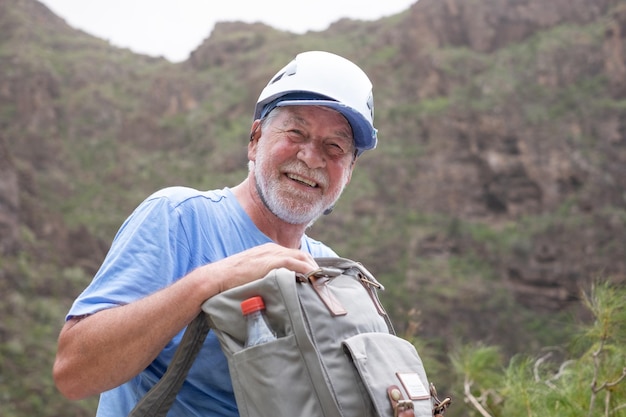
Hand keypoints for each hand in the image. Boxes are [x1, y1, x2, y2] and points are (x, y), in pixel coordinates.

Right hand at [204, 243, 318, 293]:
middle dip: (315, 268)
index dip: (308, 266)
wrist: (217, 278)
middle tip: (322, 283)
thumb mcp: (252, 275)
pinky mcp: (271, 262)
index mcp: (269, 251)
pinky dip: (308, 271)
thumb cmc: (231, 280)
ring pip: (302, 258)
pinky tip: (314, 280)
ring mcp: (272, 254)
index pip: (295, 256)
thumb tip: (278, 291)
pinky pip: (296, 264)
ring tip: (321, 284)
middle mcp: (273, 249)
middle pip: (303, 255)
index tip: (316, 279)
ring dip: (314, 270)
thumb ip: (266, 277)